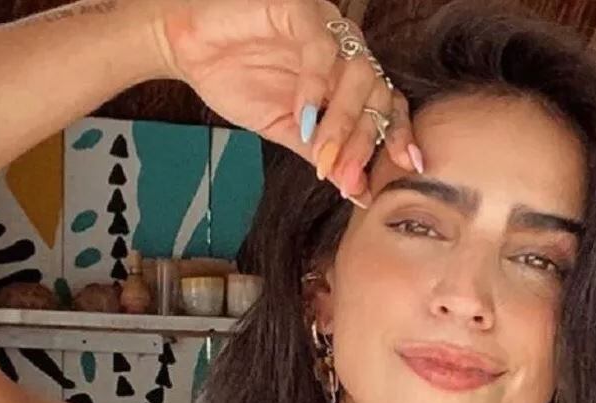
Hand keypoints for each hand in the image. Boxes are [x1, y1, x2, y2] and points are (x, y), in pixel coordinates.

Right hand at [149, 0, 419, 202]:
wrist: (188, 49)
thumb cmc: (237, 80)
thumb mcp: (285, 130)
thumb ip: (320, 154)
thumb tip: (354, 192)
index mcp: (347, 78)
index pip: (387, 105)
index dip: (399, 135)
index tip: (407, 168)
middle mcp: (345, 51)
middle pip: (378, 94)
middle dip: (365, 142)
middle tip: (348, 177)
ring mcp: (326, 28)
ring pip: (358, 71)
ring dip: (344, 120)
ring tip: (322, 153)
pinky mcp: (300, 9)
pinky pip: (321, 46)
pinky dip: (316, 85)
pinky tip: (302, 115)